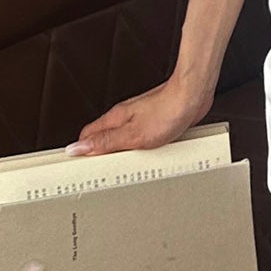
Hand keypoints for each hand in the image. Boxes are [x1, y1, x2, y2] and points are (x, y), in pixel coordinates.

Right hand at [68, 73, 215, 156]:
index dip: (81, 151)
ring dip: (121, 154)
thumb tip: (78, 147)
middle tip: (102, 174)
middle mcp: (125, 117)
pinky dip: (140, 150)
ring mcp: (140, 119)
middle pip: (104, 138)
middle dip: (101, 156)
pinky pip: (141, 138)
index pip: (87, 136)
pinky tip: (146, 158)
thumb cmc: (167, 110)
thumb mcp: (131, 134)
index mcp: (115, 119)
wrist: (193, 96)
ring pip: (123, 139)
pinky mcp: (155, 122)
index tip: (77, 167)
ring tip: (123, 170)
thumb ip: (105, 142)